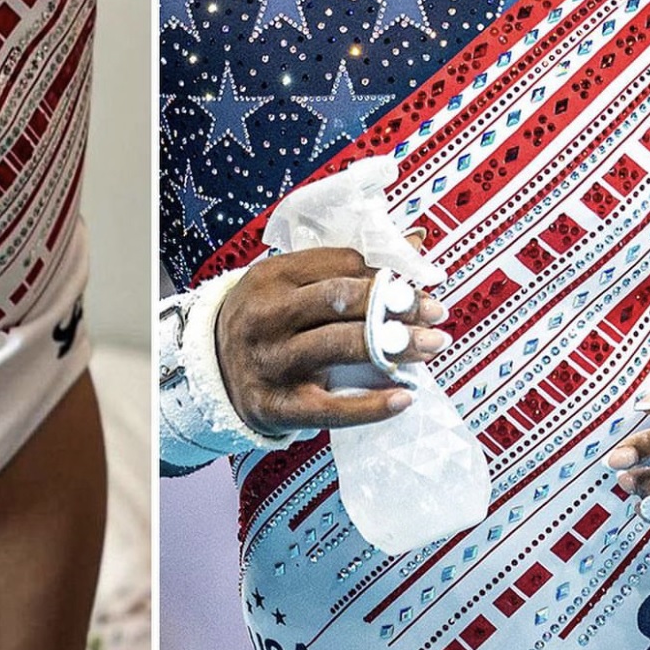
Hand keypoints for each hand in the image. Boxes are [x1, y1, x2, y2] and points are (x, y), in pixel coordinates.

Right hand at [214, 243, 448, 435]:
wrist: (214, 372)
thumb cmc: (268, 321)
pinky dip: (372, 405)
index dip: (383, 274)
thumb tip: (416, 241)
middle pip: (341, 300)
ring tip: (432, 345)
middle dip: (394, 304)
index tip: (416, 287)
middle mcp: (267, 315)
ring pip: (340, 346)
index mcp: (271, 275)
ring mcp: (271, 361)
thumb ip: (344, 268)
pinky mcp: (278, 406)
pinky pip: (332, 408)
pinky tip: (403, 397)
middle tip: (435, 312)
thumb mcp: (290, 285)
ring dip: (394, 345)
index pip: (338, 264)